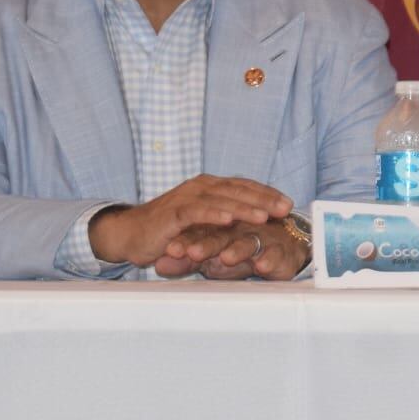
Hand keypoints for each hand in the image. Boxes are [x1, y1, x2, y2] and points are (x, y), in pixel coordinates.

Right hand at [88, 176, 290, 267]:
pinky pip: (196, 211)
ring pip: (221, 199)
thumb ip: (225, 221)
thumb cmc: (170, 230)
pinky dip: (214, 214)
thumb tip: (260, 225)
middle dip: (264, 199)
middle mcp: (201, 187)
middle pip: (238, 190)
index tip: (289, 204)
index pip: (244, 186)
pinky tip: (230, 219)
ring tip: (265, 216)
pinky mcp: (173, 212)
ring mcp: (187, 197)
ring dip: (245, 207)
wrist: (129, 233)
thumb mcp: (203, 224)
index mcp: (210, 187)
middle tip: (286, 209)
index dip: (267, 194)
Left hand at [155, 216, 308, 280]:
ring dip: (237, 249)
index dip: (185, 241)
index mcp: (218, 229)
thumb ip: (185, 263)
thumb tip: (158, 265)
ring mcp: (259, 238)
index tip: (170, 251)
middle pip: (221, 235)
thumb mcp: (210, 260)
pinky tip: (263, 265)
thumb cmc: (241, 249)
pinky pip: (274, 253)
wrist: (282, 244)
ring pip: (247, 242)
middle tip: (194, 253)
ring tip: (227, 258)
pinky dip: (269, 259)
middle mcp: (238, 231)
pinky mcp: (278, 248)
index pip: (198, 233)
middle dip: (207, 243)